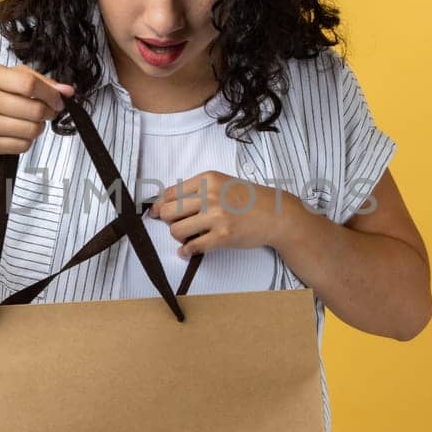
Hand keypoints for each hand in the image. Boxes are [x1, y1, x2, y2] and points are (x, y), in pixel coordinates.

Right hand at [0, 63, 74, 156]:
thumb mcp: (10, 77)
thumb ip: (40, 81)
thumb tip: (68, 91)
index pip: (29, 84)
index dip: (51, 94)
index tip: (58, 100)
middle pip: (35, 110)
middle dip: (49, 113)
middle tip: (47, 112)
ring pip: (31, 130)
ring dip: (38, 128)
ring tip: (31, 122)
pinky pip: (22, 146)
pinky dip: (27, 141)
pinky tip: (18, 133)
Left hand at [147, 171, 293, 258]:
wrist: (276, 214)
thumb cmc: (248, 199)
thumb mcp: (221, 184)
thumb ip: (196, 191)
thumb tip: (163, 203)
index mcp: (207, 179)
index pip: (169, 193)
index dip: (158, 205)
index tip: (155, 213)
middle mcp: (209, 195)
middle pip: (168, 212)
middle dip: (167, 222)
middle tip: (177, 225)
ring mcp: (217, 216)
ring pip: (176, 230)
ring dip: (178, 237)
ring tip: (187, 237)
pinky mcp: (223, 236)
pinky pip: (193, 246)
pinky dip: (186, 251)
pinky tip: (188, 251)